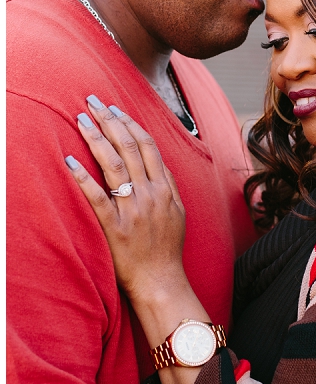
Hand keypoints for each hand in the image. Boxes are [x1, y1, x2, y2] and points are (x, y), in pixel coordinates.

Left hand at [65, 97, 187, 304]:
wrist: (162, 282)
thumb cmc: (166, 248)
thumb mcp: (177, 211)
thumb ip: (166, 184)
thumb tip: (154, 160)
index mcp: (165, 188)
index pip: (147, 145)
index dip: (130, 123)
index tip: (115, 108)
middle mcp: (150, 194)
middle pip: (129, 147)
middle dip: (110, 120)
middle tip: (93, 101)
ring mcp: (133, 210)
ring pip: (113, 165)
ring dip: (96, 138)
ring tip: (82, 119)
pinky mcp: (115, 228)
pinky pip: (97, 198)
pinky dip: (83, 178)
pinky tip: (69, 162)